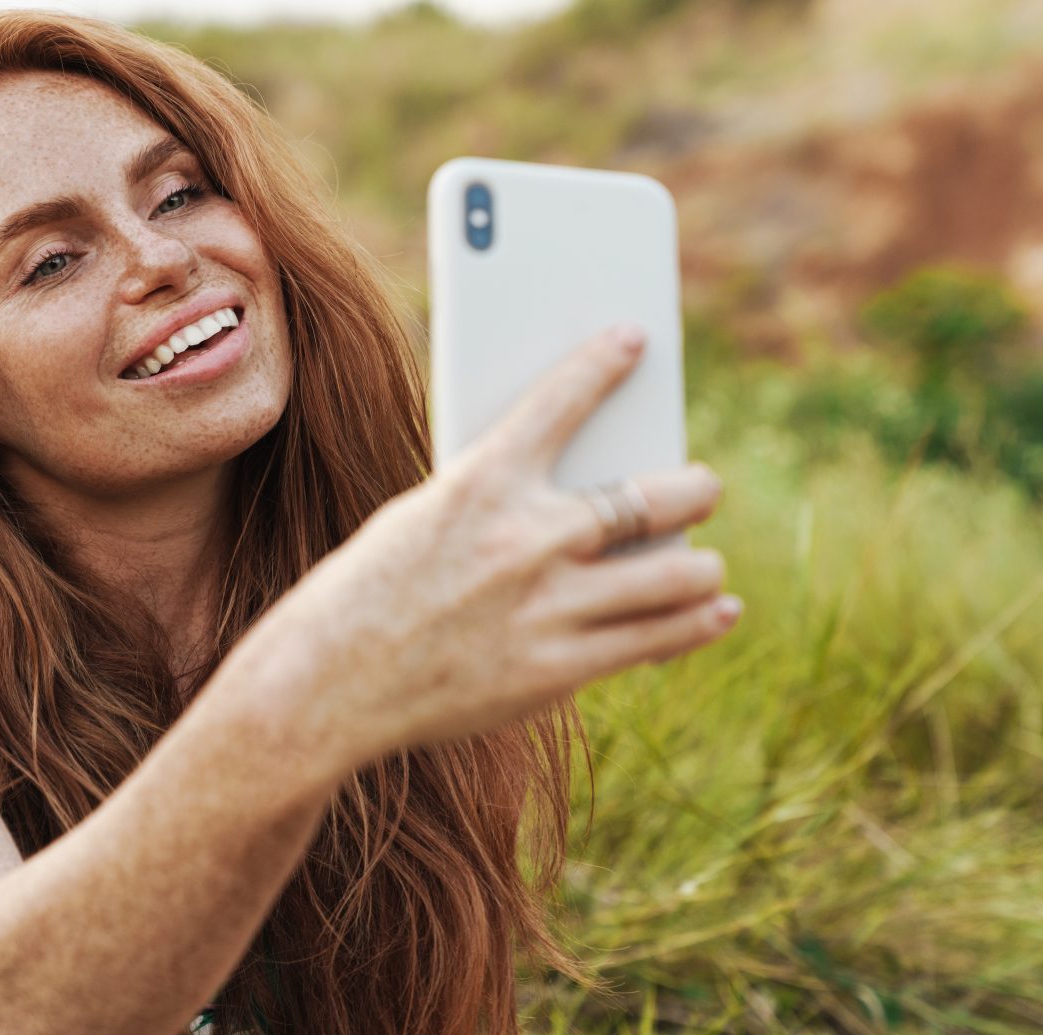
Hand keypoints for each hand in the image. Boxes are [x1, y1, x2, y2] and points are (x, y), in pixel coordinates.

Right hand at [256, 325, 734, 764]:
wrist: (324, 687)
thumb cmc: (365, 596)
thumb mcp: (420, 523)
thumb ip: (498, 506)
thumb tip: (586, 510)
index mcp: (479, 484)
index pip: (561, 400)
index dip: (604, 363)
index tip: (635, 339)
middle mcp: (527, 539)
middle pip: (654, 497)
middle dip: (694, 489)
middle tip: (703, 488)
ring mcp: (548, 608)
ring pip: (675, 575)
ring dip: (702, 568)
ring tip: (706, 567)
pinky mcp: (557, 670)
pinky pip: (655, 638)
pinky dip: (696, 622)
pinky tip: (717, 612)